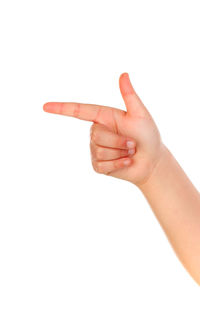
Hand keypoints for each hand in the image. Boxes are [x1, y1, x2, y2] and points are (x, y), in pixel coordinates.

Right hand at [43, 72, 165, 185]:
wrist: (152, 161)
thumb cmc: (148, 135)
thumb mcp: (140, 114)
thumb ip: (130, 96)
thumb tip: (123, 74)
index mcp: (103, 117)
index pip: (79, 111)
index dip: (62, 108)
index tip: (45, 107)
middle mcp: (97, 132)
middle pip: (96, 135)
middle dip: (119, 140)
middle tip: (132, 143)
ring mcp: (96, 149)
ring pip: (100, 151)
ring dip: (120, 152)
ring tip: (130, 151)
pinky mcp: (98, 165)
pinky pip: (102, 165)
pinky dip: (118, 164)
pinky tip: (126, 162)